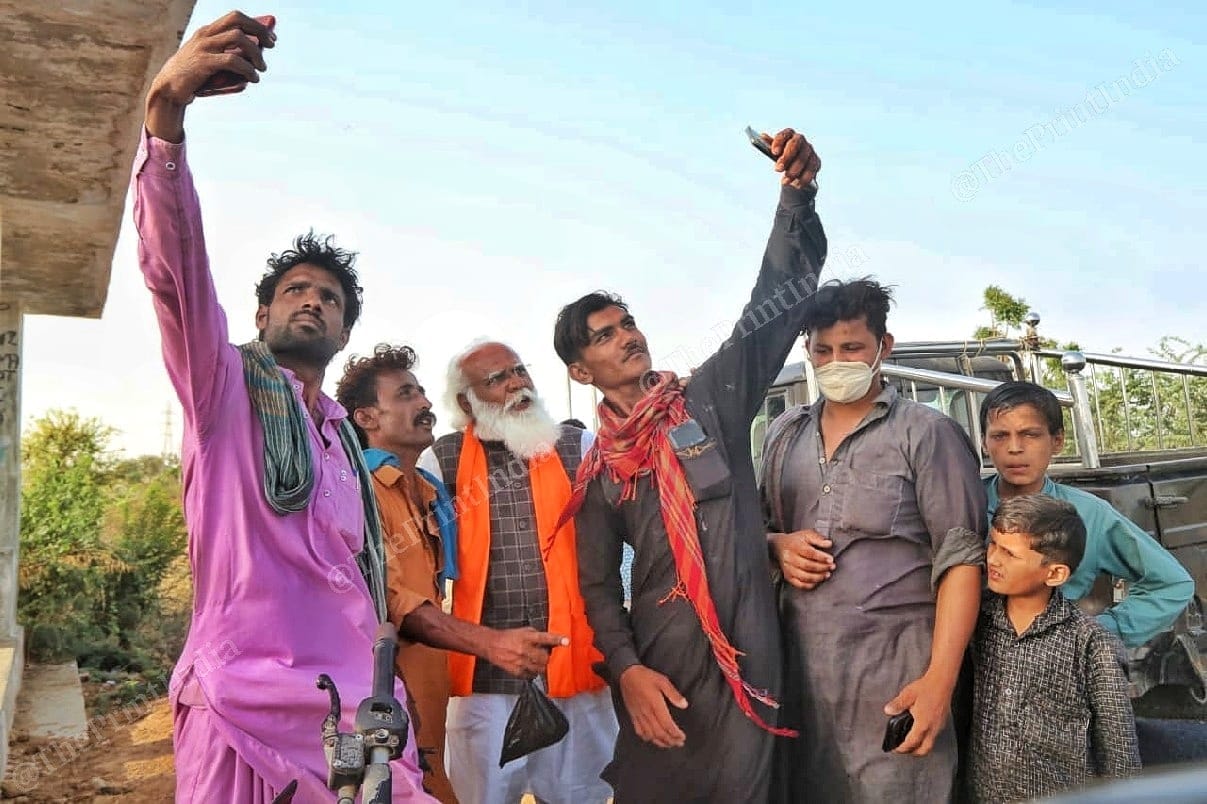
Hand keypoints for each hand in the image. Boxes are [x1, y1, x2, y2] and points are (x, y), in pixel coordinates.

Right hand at [145, 11, 275, 140]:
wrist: (168, 89)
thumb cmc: (193, 77)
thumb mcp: (210, 60)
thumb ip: (226, 55)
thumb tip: (256, 58)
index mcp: (207, 32)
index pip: (235, 17)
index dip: (256, 25)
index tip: (270, 38)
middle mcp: (205, 35)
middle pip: (237, 20)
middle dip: (259, 30)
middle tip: (271, 46)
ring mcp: (203, 47)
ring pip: (238, 38)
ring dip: (256, 53)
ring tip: (261, 69)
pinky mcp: (203, 62)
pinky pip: (232, 60)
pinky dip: (248, 69)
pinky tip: (253, 78)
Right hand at [485, 627, 567, 678]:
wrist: (492, 645)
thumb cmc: (510, 636)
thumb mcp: (524, 631)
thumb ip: (537, 635)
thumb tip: (550, 642)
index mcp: (527, 637)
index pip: (545, 638)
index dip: (557, 639)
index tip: (567, 641)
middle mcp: (524, 650)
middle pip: (545, 658)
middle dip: (549, 658)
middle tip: (549, 656)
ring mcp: (520, 662)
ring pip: (540, 669)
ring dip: (542, 666)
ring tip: (538, 661)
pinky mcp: (517, 671)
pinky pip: (531, 675)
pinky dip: (533, 672)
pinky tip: (530, 666)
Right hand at [618, 664, 687, 748]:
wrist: (627, 674)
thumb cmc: (646, 676)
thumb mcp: (663, 681)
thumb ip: (673, 694)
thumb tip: (684, 705)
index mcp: (655, 705)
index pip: (667, 725)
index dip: (675, 734)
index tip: (682, 737)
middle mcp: (647, 713)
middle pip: (660, 733)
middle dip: (670, 740)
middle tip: (679, 743)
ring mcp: (639, 716)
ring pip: (650, 735)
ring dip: (660, 742)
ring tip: (669, 744)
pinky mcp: (633, 716)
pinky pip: (639, 731)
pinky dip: (647, 738)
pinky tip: (652, 739)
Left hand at [758, 128, 820, 188]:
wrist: (793, 173)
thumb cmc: (781, 159)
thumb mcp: (774, 153)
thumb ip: (769, 145)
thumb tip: (762, 136)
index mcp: (788, 135)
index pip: (785, 134)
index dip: (779, 142)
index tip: (774, 152)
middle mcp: (801, 140)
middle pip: (795, 145)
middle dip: (786, 157)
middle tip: (777, 169)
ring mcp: (810, 150)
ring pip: (804, 159)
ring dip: (793, 172)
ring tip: (784, 182)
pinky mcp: (816, 162)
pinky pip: (812, 169)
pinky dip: (803, 178)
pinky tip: (796, 185)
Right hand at [769, 529, 834, 589]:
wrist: (779, 546)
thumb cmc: (796, 540)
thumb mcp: (806, 534)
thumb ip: (818, 538)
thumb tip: (829, 544)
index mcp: (794, 546)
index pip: (809, 553)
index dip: (821, 557)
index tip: (831, 559)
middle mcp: (790, 558)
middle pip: (807, 565)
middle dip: (822, 567)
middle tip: (832, 567)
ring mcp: (788, 568)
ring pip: (804, 576)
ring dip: (818, 577)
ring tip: (827, 574)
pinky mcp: (788, 576)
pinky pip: (799, 584)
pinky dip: (810, 585)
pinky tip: (817, 581)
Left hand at [883, 672, 954, 755]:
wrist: (942, 682)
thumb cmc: (926, 688)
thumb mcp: (908, 695)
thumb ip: (897, 704)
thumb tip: (887, 711)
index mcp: (923, 724)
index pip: (911, 743)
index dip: (902, 748)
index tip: (895, 749)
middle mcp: (933, 728)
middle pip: (923, 750)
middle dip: (912, 753)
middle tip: (902, 749)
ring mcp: (939, 727)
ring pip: (930, 745)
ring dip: (920, 748)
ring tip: (910, 743)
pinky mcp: (942, 723)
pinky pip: (934, 738)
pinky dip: (925, 741)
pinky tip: (919, 734)